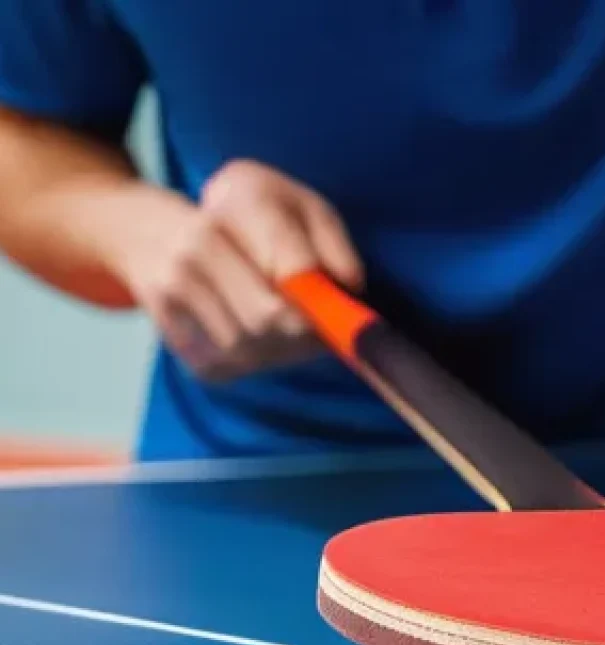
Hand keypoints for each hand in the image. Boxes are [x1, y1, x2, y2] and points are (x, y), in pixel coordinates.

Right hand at [120, 161, 363, 381]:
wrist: (139, 227)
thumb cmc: (240, 218)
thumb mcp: (294, 205)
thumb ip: (331, 241)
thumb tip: (351, 287)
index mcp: (238, 204)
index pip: (294, 272)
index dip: (322, 303)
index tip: (335, 314)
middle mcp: (201, 244)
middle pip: (270, 319)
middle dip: (302, 335)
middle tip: (314, 331)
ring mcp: (176, 285)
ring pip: (247, 347)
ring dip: (276, 352)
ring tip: (286, 335)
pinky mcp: (166, 323)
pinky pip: (223, 366)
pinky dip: (246, 363)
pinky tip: (255, 343)